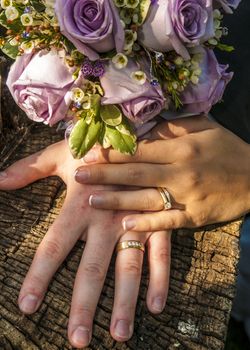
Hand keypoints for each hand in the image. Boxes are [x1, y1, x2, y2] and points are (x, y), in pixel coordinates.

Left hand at [0, 140, 170, 347]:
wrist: (136, 133)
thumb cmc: (95, 146)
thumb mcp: (60, 154)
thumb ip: (28, 168)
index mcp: (79, 204)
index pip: (54, 246)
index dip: (39, 276)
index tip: (27, 306)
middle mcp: (106, 218)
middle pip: (92, 267)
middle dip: (84, 304)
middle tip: (78, 340)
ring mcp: (135, 220)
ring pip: (128, 267)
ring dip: (125, 301)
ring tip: (119, 335)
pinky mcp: (157, 220)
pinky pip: (160, 252)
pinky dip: (159, 278)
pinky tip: (156, 306)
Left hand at [75, 116, 249, 230]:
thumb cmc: (227, 149)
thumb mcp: (204, 128)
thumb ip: (172, 127)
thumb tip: (142, 129)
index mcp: (182, 146)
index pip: (139, 149)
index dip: (112, 151)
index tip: (89, 152)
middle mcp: (181, 171)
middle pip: (136, 172)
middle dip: (105, 174)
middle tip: (79, 175)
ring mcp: (187, 196)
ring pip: (145, 199)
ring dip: (116, 200)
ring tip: (91, 200)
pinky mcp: (194, 217)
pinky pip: (166, 221)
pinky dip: (145, 224)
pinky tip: (124, 224)